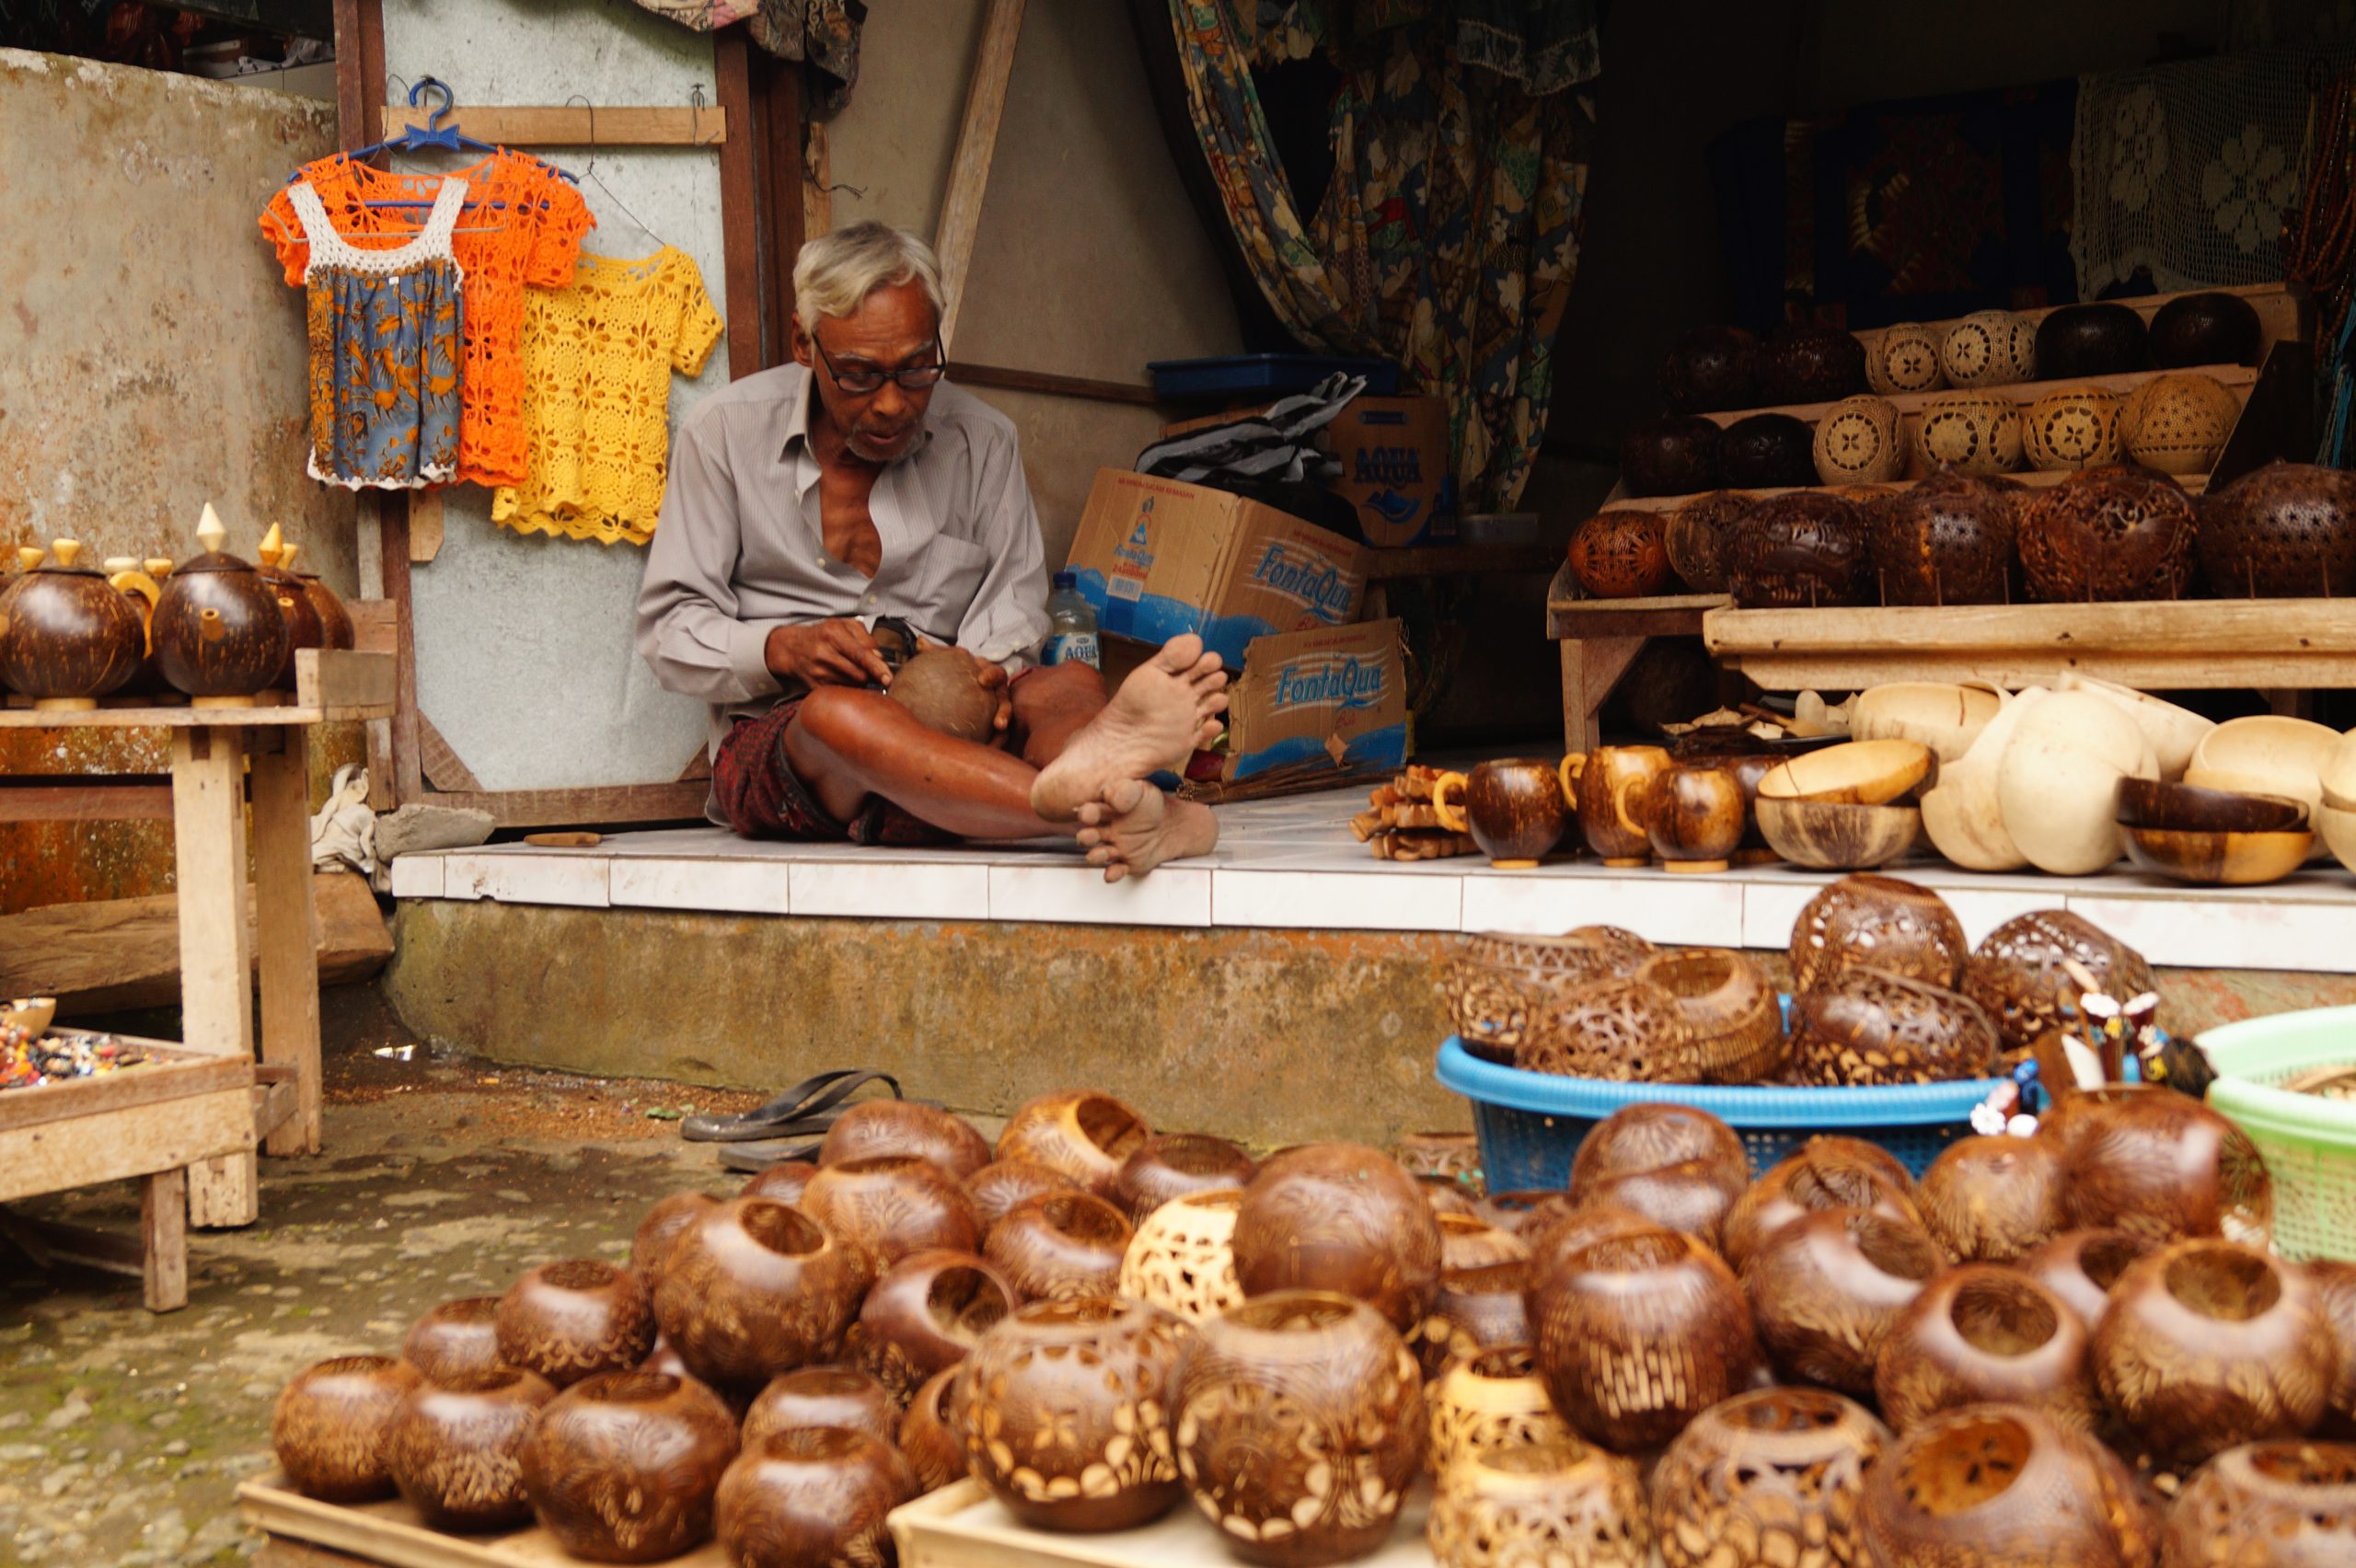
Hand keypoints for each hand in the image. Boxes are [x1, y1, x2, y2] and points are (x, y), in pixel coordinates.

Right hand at [764, 618, 894, 687]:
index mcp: (833, 634)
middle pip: (859, 674)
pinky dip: (848, 687)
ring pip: (853, 685)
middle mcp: (824, 653)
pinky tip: (842, 677)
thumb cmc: (823, 635)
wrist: (793, 648)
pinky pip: (841, 692)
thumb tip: (879, 657)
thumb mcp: (844, 625)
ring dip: (859, 681)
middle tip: (868, 668)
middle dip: (870, 674)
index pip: (860, 654)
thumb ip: (866, 638)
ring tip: (851, 669)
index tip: (888, 678)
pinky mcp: (815, 686)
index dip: (877, 667)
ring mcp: (818, 672)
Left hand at [919, 637, 1012, 733]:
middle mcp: (998, 692)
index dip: (990, 675)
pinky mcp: (997, 723)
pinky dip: (994, 741)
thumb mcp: (948, 662)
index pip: (994, 673)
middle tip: (999, 721)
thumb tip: (920, 641)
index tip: (981, 680)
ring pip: (1005, 718)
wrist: (961, 689)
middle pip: (1005, 700)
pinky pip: (998, 734)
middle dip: (1004, 710)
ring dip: (1003, 727)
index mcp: (989, 675)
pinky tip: (984, 748)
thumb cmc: (957, 672)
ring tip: (998, 735)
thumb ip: (936, 653)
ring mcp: (999, 707)